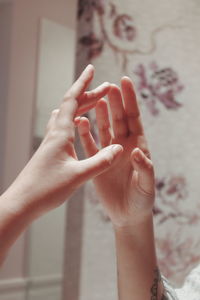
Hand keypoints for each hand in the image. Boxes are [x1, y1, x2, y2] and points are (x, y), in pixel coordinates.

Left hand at [3, 65, 122, 219]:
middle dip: (89, 94)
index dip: (82, 83)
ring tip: (95, 103)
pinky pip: (63, 128)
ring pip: (66, 116)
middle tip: (105, 88)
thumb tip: (119, 148)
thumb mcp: (78, 176)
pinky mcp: (50, 152)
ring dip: (81, 107)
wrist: (22, 203)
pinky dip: (74, 121)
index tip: (91, 68)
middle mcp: (54, 134)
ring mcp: (51, 143)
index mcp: (60, 134)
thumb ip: (100, 162)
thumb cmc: (46, 190)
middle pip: (71, 106)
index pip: (72, 100)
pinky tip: (78, 127)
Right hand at [77, 77, 154, 226]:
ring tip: (95, 99)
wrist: (127, 214)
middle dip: (115, 102)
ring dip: (100, 114)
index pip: (135, 118)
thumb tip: (138, 151)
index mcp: (138, 146)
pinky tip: (81, 122)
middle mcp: (124, 146)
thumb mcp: (146, 185)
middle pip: (119, 119)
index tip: (125, 81)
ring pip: (104, 128)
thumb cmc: (142, 200)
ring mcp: (110, 152)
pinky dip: (85, 134)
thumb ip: (145, 168)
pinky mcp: (98, 162)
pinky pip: (90, 145)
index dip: (130, 100)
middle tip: (108, 86)